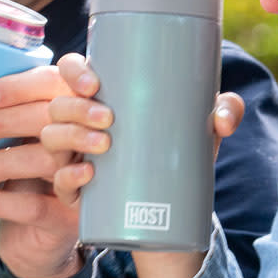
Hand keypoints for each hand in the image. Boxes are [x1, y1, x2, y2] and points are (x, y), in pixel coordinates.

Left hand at [0, 64, 85, 277]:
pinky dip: (2, 201)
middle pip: (56, 112)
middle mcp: (85, 133)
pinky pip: (39, 204)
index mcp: (66, 102)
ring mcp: (84, 173)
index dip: (33, 77)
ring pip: (50, 156)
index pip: (65, 75)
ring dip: (2, 163)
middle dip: (5, 120)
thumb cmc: (11, 169)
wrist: (31, 240)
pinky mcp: (72, 215)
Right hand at [44, 53, 244, 277]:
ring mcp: (75, 154)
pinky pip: (60, 181)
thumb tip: (223, 118)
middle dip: (77, 108)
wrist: (174, 207)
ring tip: (105, 144)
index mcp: (101, 95)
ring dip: (71, 137)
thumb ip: (224, 110)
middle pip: (59, 104)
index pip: (71, 70)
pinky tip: (88, 175)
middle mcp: (81, 121)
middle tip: (108, 118)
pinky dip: (69, 177)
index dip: (73, 71)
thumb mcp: (204, 126)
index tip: (94, 82)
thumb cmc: (181, 148)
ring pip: (52, 137)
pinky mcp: (78, 188)